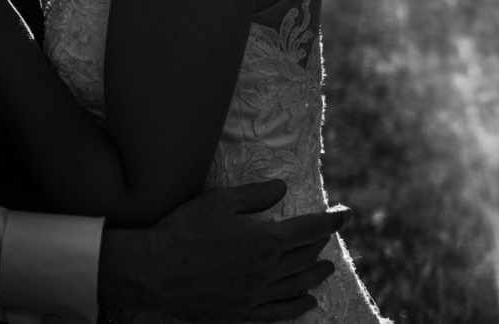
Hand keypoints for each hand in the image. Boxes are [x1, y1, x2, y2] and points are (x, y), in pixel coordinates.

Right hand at [98, 179, 349, 322]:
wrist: (153, 272)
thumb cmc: (184, 231)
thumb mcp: (219, 202)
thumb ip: (255, 196)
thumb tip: (282, 189)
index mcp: (265, 241)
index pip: (309, 229)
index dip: (330, 221)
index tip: (345, 214)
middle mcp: (267, 272)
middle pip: (304, 257)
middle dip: (320, 244)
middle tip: (327, 236)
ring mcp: (255, 296)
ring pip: (297, 286)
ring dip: (315, 275)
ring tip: (327, 269)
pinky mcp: (242, 314)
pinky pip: (279, 312)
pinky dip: (298, 306)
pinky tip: (308, 303)